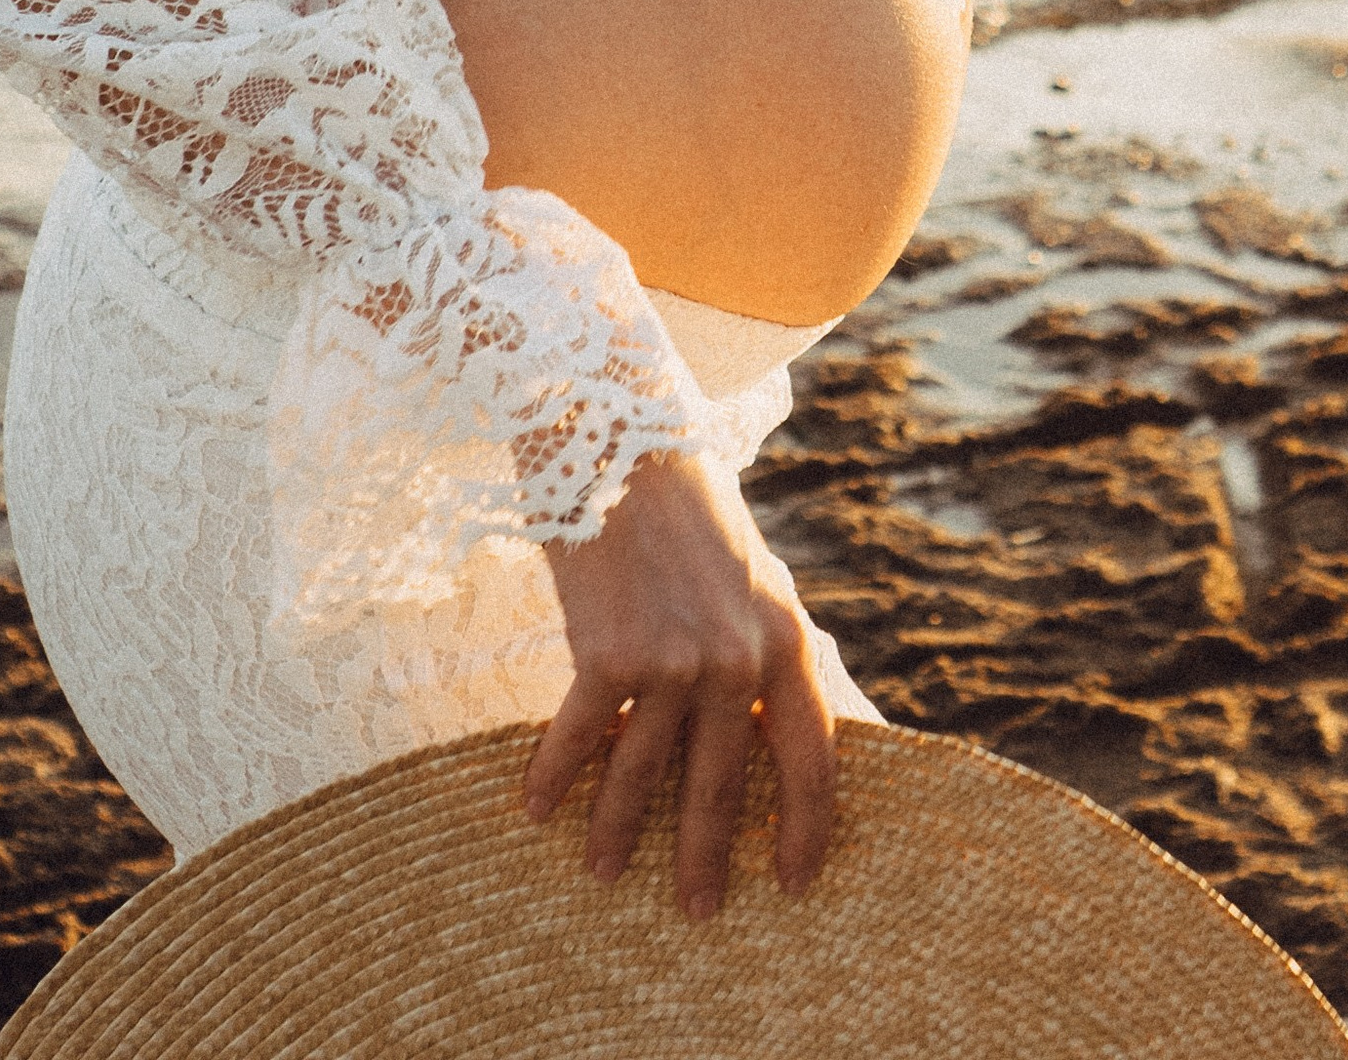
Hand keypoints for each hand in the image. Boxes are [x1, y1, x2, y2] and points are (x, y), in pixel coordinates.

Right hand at [525, 446, 835, 914]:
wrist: (619, 435)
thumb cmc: (686, 505)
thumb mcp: (750, 576)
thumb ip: (759, 649)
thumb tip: (767, 729)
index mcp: (785, 637)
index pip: (812, 757)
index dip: (806, 828)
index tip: (793, 883)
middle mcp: (736, 659)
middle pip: (723, 786)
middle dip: (704, 856)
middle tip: (696, 912)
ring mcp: (672, 662)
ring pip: (644, 775)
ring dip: (618, 831)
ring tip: (603, 874)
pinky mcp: (607, 654)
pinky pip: (579, 738)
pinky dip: (554, 776)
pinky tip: (535, 809)